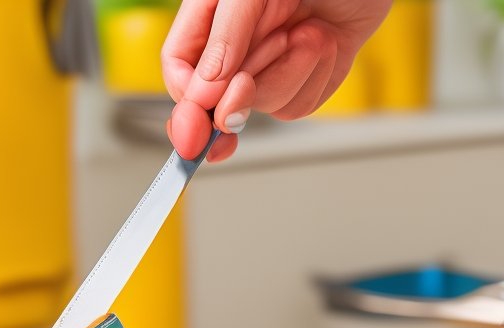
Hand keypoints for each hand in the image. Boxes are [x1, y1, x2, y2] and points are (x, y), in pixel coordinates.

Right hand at [161, 0, 391, 161]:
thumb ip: (225, 36)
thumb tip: (203, 91)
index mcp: (209, 20)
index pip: (179, 72)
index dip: (187, 105)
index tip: (197, 130)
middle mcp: (233, 50)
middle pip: (218, 101)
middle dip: (254, 78)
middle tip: (281, 39)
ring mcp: (268, 70)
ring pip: (262, 107)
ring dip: (292, 70)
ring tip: (308, 30)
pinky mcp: (301, 84)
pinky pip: (296, 106)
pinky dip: (315, 76)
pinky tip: (324, 41)